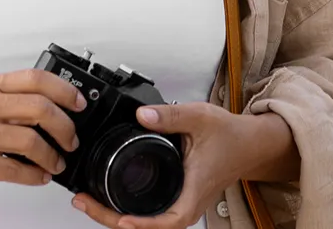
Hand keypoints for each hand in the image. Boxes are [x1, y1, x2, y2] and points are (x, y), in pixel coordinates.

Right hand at [0, 69, 87, 204]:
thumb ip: (14, 103)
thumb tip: (59, 111)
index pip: (35, 78)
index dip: (64, 90)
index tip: (79, 104)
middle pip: (40, 108)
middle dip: (65, 128)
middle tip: (71, 141)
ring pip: (31, 141)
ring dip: (52, 157)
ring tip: (56, 163)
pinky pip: (15, 169)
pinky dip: (34, 176)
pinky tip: (38, 176)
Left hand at [72, 104, 283, 228]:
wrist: (248, 144)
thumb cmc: (229, 136)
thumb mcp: (199, 118)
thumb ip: (170, 116)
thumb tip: (141, 115)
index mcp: (193, 190)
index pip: (168, 220)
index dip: (143, 225)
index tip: (121, 220)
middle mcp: (187, 204)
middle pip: (148, 227)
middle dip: (112, 218)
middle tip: (84, 203)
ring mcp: (182, 204)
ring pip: (146, 224)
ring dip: (116, 216)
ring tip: (88, 202)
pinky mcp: (177, 200)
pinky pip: (150, 215)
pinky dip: (127, 211)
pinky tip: (108, 200)